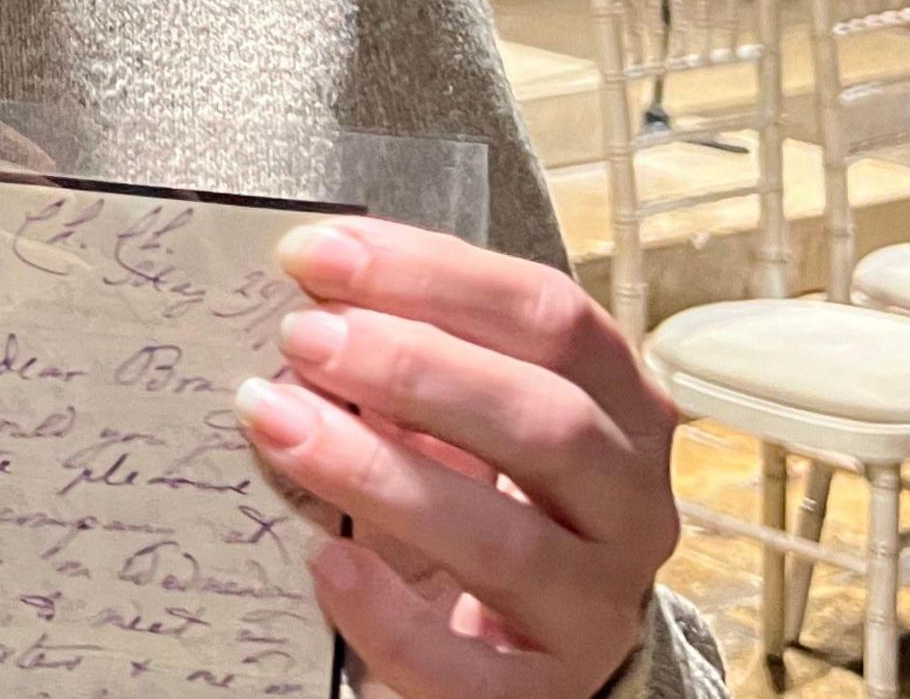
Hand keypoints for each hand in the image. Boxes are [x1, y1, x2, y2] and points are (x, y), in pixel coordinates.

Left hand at [235, 218, 680, 698]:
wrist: (523, 649)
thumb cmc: (487, 502)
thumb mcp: (471, 421)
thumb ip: (415, 359)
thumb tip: (305, 296)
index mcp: (621, 411)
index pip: (551, 317)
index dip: (433, 274)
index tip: (317, 255)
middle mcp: (629, 506)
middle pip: (545, 420)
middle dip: (413, 367)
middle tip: (301, 338)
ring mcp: (595, 607)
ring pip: (509, 541)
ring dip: (382, 473)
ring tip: (280, 425)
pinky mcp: (542, 695)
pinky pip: (471, 670)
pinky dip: (391, 615)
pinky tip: (324, 563)